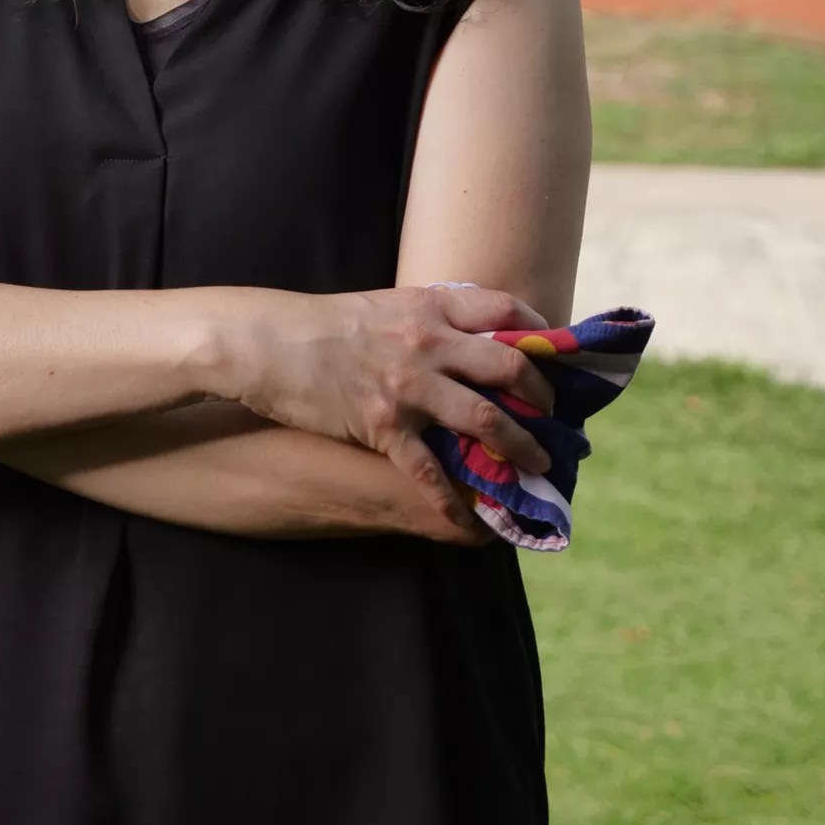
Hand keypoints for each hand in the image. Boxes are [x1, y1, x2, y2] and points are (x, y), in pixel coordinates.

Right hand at [225, 282, 557, 495]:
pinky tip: (467, 519)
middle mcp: (427, 342)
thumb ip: (427, 319)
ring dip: (521, 448)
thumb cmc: (321, 324)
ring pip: (486, 421)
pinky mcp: (382, 424)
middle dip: (543, 397)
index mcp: (429, 307)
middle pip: (510, 367)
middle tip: (553, 417)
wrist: (267, 342)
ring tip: (538, 466)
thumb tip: (465, 340)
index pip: (504, 310)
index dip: (540, 333)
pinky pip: (429, 470)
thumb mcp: (384, 305)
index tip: (557, 353)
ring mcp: (408, 385)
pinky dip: (453, 499)